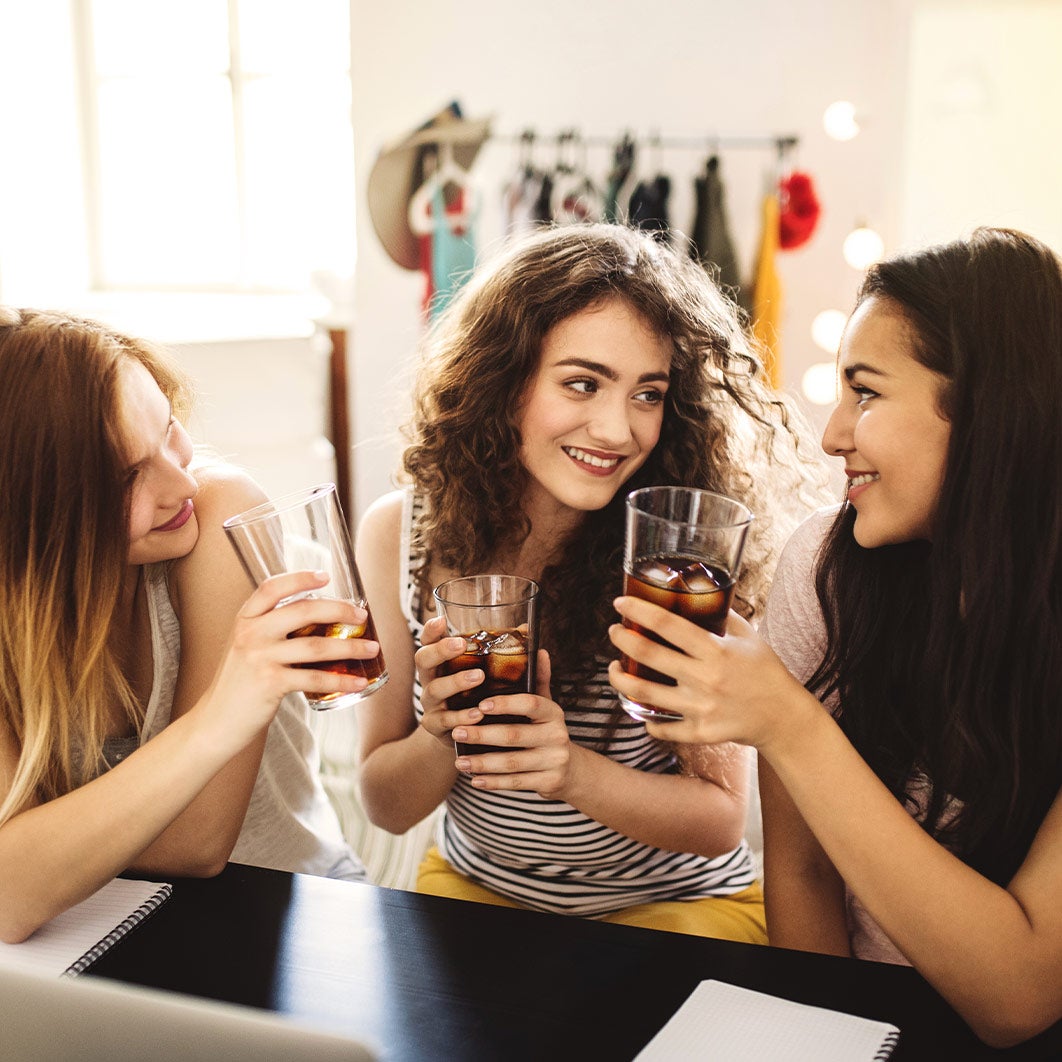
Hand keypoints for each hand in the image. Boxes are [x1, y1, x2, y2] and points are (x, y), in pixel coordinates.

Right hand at [204, 570, 378, 743]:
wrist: (216, 721)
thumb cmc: (239, 683)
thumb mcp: (247, 646)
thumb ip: (272, 630)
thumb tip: (319, 620)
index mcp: (245, 619)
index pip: (271, 588)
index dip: (299, 578)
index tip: (325, 576)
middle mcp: (251, 634)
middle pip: (302, 610)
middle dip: (339, 609)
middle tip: (361, 615)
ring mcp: (260, 658)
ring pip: (316, 646)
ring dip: (350, 647)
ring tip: (372, 647)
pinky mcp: (270, 683)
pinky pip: (315, 678)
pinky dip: (341, 680)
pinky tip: (358, 681)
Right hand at [413, 616, 493, 748]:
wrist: (465, 736)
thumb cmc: (478, 695)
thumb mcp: (489, 673)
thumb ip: (505, 653)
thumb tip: (525, 629)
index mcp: (440, 662)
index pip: (429, 641)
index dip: (431, 630)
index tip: (441, 620)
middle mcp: (430, 679)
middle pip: (423, 659)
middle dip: (440, 650)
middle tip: (460, 644)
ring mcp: (430, 702)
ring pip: (434, 689)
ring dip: (456, 682)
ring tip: (478, 677)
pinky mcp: (434, 725)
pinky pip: (444, 720)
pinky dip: (460, 716)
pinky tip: (477, 713)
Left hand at [451, 650, 573, 797]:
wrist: (571, 770)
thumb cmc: (546, 731)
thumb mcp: (545, 706)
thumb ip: (538, 680)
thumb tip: (537, 648)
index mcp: (553, 713)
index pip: (530, 703)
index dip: (505, 704)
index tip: (480, 705)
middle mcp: (557, 735)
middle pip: (515, 735)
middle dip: (483, 735)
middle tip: (457, 732)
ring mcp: (554, 761)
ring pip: (512, 763)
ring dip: (482, 762)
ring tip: (458, 761)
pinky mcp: (549, 783)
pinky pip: (516, 783)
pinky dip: (493, 782)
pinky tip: (474, 779)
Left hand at [607, 596, 810, 751]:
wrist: (783, 717)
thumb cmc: (765, 672)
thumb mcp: (748, 637)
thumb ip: (722, 616)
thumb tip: (697, 595)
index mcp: (715, 650)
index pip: (667, 624)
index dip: (638, 611)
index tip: (620, 604)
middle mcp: (704, 678)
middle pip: (647, 655)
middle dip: (622, 639)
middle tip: (614, 632)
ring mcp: (700, 708)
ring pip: (643, 693)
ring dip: (619, 678)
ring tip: (614, 668)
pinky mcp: (700, 733)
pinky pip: (661, 726)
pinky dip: (646, 718)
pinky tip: (640, 706)